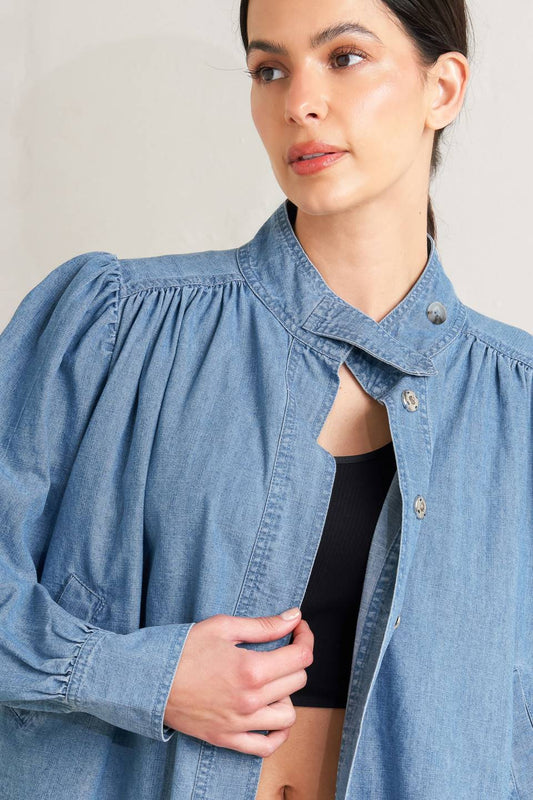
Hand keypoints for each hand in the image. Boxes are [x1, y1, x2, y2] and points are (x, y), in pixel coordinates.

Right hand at [163, 609, 313, 756]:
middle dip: (294, 659)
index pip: (301, 656)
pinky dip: (278, 734)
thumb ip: (264, 625)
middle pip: (297, 681)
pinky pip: (267, 747)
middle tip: (281, 648)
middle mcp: (250, 700)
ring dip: (287, 694)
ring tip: (271, 682)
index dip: (306, 637)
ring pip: (289, 715)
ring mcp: (240, 723)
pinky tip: (274, 716)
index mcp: (251, 669)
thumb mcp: (224, 627)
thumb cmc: (183, 650)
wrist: (149, 680)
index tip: (298, 628)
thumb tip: (294, 617)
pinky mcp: (228, 739)